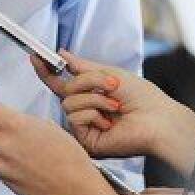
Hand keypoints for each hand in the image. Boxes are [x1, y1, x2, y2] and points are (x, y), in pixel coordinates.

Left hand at [0, 94, 106, 194]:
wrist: (74, 190)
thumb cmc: (68, 157)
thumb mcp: (46, 127)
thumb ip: (20, 121)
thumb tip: (4, 118)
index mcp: (15, 126)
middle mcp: (3, 144)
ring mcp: (1, 163)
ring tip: (7, 141)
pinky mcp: (3, 178)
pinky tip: (16, 159)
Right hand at [34, 51, 194, 173]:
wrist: (159, 121)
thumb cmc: (144, 100)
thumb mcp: (110, 73)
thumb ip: (82, 66)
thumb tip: (63, 55)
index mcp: (91, 96)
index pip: (62, 83)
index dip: (47, 70)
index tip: (36, 57)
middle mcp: (85, 111)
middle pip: (65, 89)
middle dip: (87, 82)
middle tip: (111, 84)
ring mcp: (84, 126)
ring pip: (68, 103)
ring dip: (94, 99)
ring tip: (115, 106)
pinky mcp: (85, 139)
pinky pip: (74, 117)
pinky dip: (93, 113)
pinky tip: (109, 121)